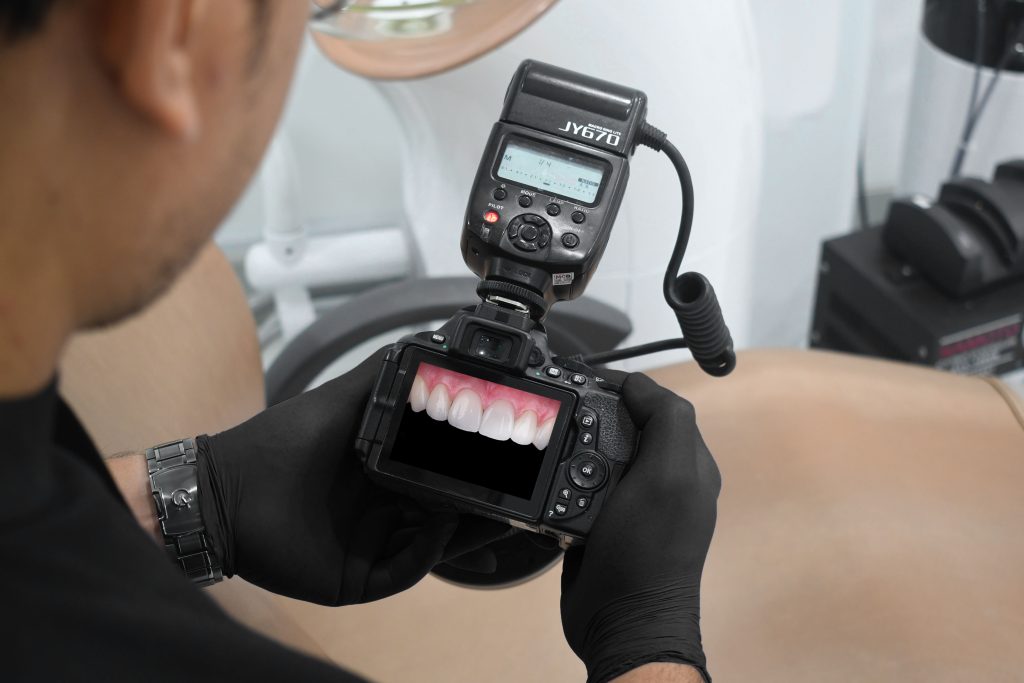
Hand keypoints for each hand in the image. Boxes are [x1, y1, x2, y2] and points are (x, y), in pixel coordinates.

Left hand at [196, 349, 507, 605]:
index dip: (472, 468)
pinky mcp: (357, 577)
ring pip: (432, 545)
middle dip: (481, 505)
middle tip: (517, 492)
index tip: (505, 454)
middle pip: (445, 513)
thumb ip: (382, 375)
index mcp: (383, 473)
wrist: (224, 493)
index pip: (439, 474)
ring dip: (465, 531)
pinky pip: (404, 570)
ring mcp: (370, 546)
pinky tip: (441, 530)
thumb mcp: (339, 401)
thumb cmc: (277, 446)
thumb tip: (428, 338)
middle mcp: (381, 510)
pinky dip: (427, 553)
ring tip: (498, 514)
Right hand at [560, 372, 719, 682]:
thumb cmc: (651, 551)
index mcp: (688, 464)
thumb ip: (667, 421)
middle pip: (622, 427)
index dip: (625, 388)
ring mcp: (629, 503)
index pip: (658, 405)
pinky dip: (558, 479)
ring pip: (595, 455)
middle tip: (562, 413)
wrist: (621, 621)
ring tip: (550, 447)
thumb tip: (638, 385)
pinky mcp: (598, 523)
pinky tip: (545, 479)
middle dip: (592, 416)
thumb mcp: (669, 476)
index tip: (585, 380)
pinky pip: (575, 486)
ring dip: (571, 449)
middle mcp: (661, 480)